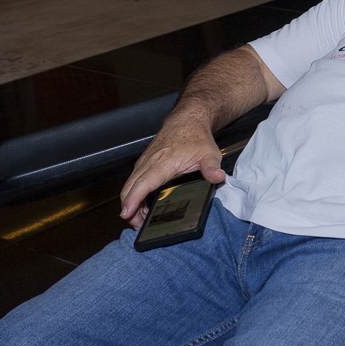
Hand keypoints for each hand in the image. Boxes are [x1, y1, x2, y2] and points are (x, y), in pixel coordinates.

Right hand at [119, 114, 225, 228]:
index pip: (144, 183)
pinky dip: (133, 193)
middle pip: (130, 187)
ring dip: (130, 202)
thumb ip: (212, 168)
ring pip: (130, 184)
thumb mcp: (210, 153)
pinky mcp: (144, 162)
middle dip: (128, 208)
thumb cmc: (196, 136)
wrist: (188, 120)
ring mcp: (144, 162)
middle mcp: (149, 162)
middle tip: (137, 225)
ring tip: (140, 219)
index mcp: (163, 162)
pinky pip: (133, 180)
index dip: (134, 199)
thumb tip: (217, 177)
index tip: (126, 213)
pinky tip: (141, 204)